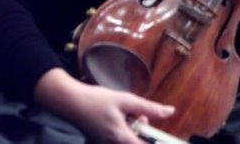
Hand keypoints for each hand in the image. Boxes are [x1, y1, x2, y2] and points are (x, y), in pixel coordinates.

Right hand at [33, 68, 173, 143]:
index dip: (155, 142)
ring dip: (135, 129)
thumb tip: (170, 112)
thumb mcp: (126, 100)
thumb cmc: (96, 100)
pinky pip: (119, 138)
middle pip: (137, 143)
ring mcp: (106, 143)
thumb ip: (149, 108)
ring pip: (128, 140)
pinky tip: (121, 116)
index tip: (162, 137)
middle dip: (144, 131)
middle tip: (140, 114)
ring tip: (130, 113)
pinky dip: (125, 129)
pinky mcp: (101, 140)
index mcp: (120, 137)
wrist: (69, 101)